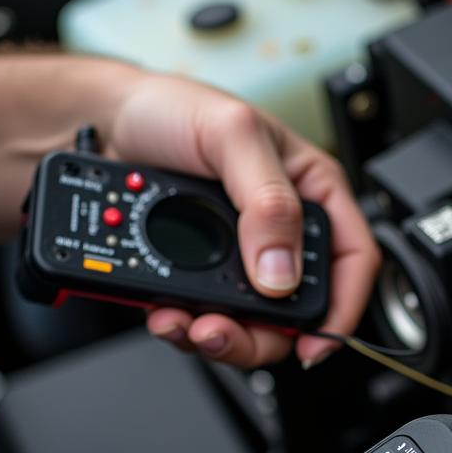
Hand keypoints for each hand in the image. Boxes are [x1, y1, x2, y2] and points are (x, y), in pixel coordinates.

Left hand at [106, 76, 379, 368]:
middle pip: (296, 311)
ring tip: (184, 323)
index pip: (352, 261)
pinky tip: (166, 314)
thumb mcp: (232, 136)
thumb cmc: (171, 109)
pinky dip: (184, 328)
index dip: (341, 309)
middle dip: (261, 336)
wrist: (100, 124)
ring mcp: (241, 261)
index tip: (314, 343)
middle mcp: (282, 234)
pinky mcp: (200, 277)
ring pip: (250, 326)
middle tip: (222, 333)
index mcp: (311, 194)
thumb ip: (268, 202)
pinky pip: (204, 320)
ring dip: (218, 337)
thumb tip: (280, 272)